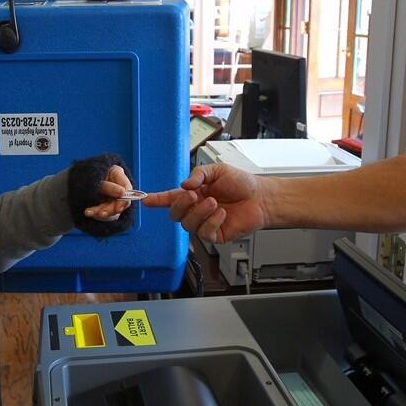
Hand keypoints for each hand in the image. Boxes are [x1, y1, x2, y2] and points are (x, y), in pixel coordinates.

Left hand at [83, 164, 133, 221]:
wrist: (70, 183)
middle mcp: (117, 186)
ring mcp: (112, 197)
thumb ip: (109, 186)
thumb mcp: (95, 179)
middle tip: (101, 214)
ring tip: (88, 212)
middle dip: (111, 209)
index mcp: (117, 174)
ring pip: (113, 210)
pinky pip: (106, 214)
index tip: (119, 208)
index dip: (124, 199)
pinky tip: (89, 213)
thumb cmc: (84, 176)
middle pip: (121, 201)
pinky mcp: (107, 206)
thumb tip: (123, 192)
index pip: (127, 187)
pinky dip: (97, 214)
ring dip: (102, 213)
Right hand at [142, 163, 267, 243]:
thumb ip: (199, 175)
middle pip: (175, 215)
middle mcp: (196, 210)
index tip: (144, 200)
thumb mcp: (217, 170)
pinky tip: (222, 214)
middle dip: (181, 205)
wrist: (261, 198)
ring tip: (214, 202)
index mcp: (194, 194)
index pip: (170, 198)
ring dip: (199, 212)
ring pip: (188, 225)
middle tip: (194, 195)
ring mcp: (205, 223)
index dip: (156, 200)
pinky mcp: (215, 235)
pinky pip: (204, 233)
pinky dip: (212, 221)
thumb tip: (183, 185)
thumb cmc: (242, 183)